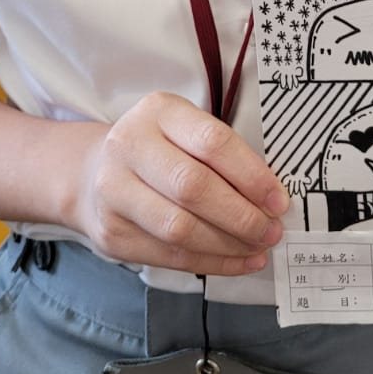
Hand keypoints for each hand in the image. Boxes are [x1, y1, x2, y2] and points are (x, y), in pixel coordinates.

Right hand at [73, 92, 288, 275]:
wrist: (93, 173)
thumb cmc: (159, 150)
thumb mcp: (185, 129)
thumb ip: (222, 155)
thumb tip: (272, 198)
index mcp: (158, 111)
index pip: (212, 142)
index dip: (251, 175)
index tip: (279, 200)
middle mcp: (129, 145)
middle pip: (193, 188)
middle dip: (242, 216)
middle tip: (272, 231)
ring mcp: (114, 191)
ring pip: (179, 228)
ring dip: (228, 244)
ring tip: (259, 247)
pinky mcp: (112, 233)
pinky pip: (169, 255)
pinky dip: (212, 263)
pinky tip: (238, 261)